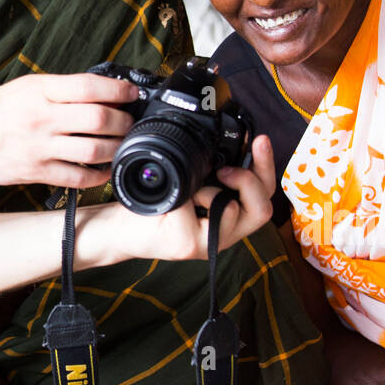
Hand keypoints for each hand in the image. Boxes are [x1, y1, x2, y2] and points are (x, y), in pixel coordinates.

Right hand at [0, 73, 138, 187]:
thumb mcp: (26, 87)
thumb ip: (60, 90)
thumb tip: (99, 92)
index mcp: (41, 91)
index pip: (90, 87)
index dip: (118, 90)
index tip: (131, 94)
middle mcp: (42, 117)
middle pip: (99, 119)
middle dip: (124, 121)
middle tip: (131, 122)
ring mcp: (39, 147)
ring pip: (94, 150)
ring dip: (116, 148)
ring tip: (123, 145)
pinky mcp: (35, 172)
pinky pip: (77, 177)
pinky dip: (97, 175)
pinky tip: (104, 170)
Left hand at [106, 134, 279, 262]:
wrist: (117, 229)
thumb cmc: (150, 205)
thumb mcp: (186, 184)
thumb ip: (210, 172)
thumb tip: (231, 140)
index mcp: (226, 220)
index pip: (264, 196)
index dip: (267, 166)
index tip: (259, 140)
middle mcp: (223, 236)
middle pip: (262, 209)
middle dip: (250, 180)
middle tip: (226, 169)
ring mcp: (207, 244)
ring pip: (233, 210)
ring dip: (214, 191)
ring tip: (192, 191)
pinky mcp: (188, 245)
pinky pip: (203, 213)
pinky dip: (196, 198)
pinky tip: (181, 201)